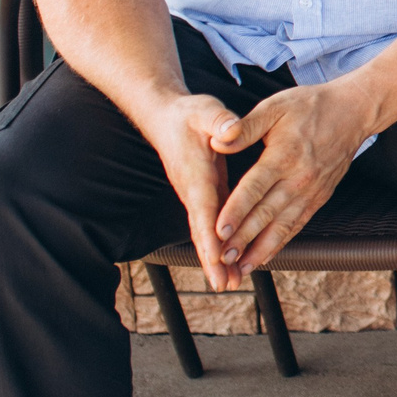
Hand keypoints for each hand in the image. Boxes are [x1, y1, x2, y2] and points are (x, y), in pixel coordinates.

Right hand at [129, 91, 245, 291]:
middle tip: (225, 285)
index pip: (204, 210)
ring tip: (230, 283)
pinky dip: (220, 243)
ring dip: (216, 258)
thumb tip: (230, 131)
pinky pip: (212, 223)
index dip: (212, 235)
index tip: (218, 258)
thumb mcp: (207, 111)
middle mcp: (193, 191)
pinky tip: (231, 259)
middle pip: (202, 231)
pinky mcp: (204, 193)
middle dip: (213, 259)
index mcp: (196, 174)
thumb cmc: (189, 114)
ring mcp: (196, 195)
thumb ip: (220, 121)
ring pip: (205, 232)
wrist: (166, 116)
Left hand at [207, 79, 381, 279]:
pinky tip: (265, 256)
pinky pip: (297, 224)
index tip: (217, 231)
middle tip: (222, 259)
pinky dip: (280, 243)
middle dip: (242, 239)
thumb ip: (245, 127)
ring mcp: (312, 191)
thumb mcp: (275, 107)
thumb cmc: (310, 106)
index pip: (254, 188)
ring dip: (260, 249)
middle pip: (266, 214)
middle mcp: (299, 178)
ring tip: (241, 267)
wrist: (354, 112)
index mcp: (284, 155)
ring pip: (282, 226)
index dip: (235, 211)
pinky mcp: (319, 197)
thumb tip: (217, 141)